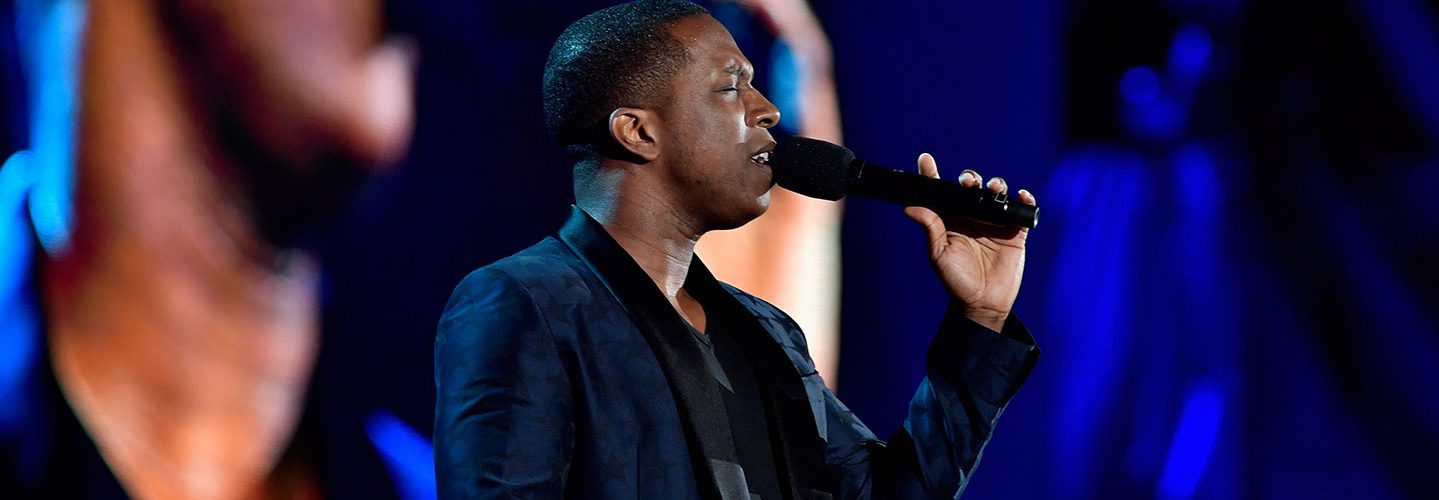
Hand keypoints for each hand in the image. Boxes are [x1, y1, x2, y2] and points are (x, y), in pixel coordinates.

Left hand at [903, 153, 1036, 331]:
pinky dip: (1024, 199)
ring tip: (994, 190)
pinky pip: (1022, 209)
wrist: (983, 303)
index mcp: (949, 219)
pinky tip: (1020, 196)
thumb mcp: (939, 254)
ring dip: (996, 185)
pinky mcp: (1015, 231)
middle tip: (967, 182)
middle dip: (969, 178)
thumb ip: (930, 228)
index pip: (940, 192)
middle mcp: (971, 215)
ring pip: (996, 193)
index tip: (925, 159)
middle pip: (971, 187)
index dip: (932, 174)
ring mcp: (994, 221)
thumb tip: (911, 207)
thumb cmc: (956, 280)